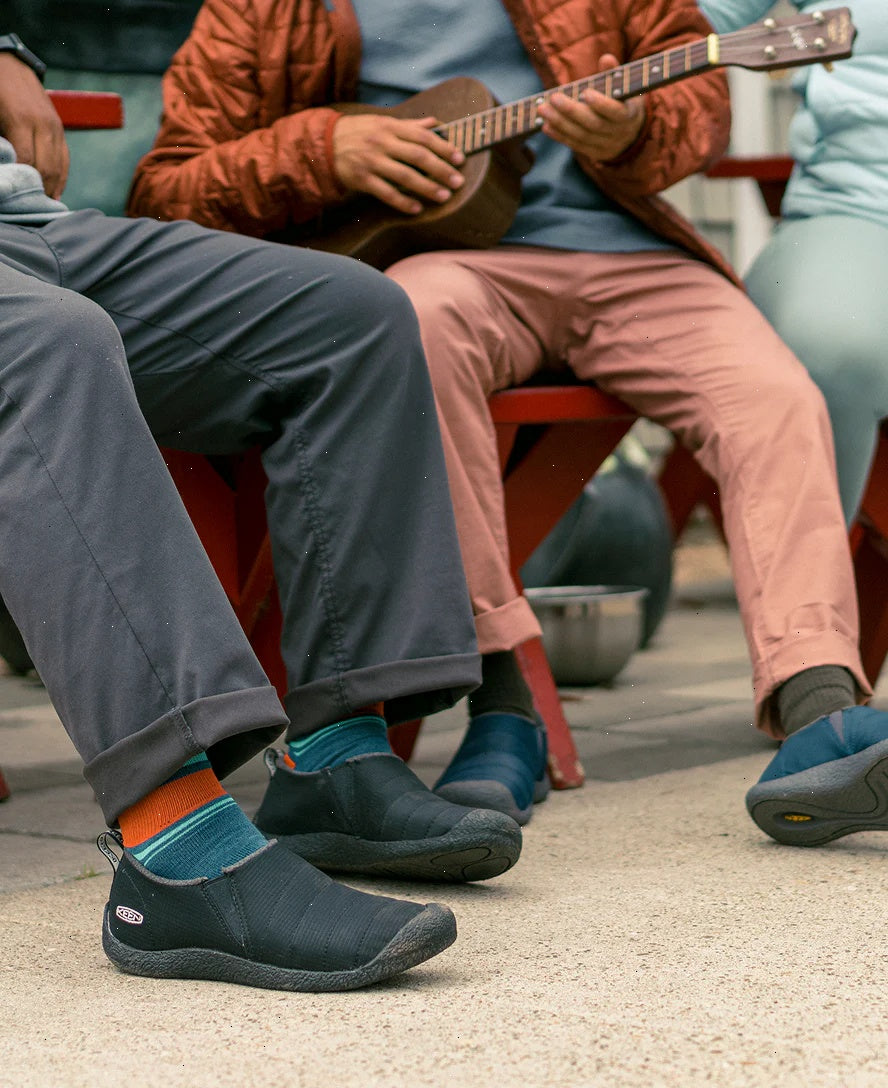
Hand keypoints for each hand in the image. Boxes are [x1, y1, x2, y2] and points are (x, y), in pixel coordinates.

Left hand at [0, 54, 68, 198]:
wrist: (8, 63)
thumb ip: (0, 145)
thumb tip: (4, 167)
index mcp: (21, 120)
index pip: (27, 162)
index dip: (21, 183)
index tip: (15, 197)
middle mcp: (44, 125)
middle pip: (46, 169)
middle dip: (39, 191)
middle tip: (29, 209)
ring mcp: (55, 128)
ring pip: (59, 169)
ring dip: (51, 190)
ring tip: (42, 206)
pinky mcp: (60, 130)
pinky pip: (65, 161)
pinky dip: (60, 180)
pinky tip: (54, 194)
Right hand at [332, 113, 464, 214]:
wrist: (324, 144)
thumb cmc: (358, 133)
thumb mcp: (382, 122)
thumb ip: (409, 125)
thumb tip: (435, 123)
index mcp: (390, 126)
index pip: (423, 137)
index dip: (444, 148)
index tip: (460, 158)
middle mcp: (382, 142)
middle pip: (418, 157)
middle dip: (441, 170)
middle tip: (458, 181)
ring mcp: (372, 161)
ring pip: (404, 176)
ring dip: (427, 187)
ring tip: (444, 196)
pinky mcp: (362, 179)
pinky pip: (386, 193)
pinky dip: (403, 202)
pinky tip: (417, 209)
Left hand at [536, 53, 644, 162]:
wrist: (630, 133)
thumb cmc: (623, 102)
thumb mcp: (624, 88)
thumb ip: (614, 73)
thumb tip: (605, 59)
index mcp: (628, 115)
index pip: (615, 112)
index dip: (601, 103)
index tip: (585, 92)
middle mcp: (617, 133)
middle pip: (593, 124)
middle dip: (572, 111)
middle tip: (553, 98)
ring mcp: (605, 146)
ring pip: (581, 136)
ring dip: (560, 123)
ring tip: (543, 109)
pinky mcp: (593, 153)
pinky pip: (574, 145)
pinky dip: (559, 135)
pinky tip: (546, 125)